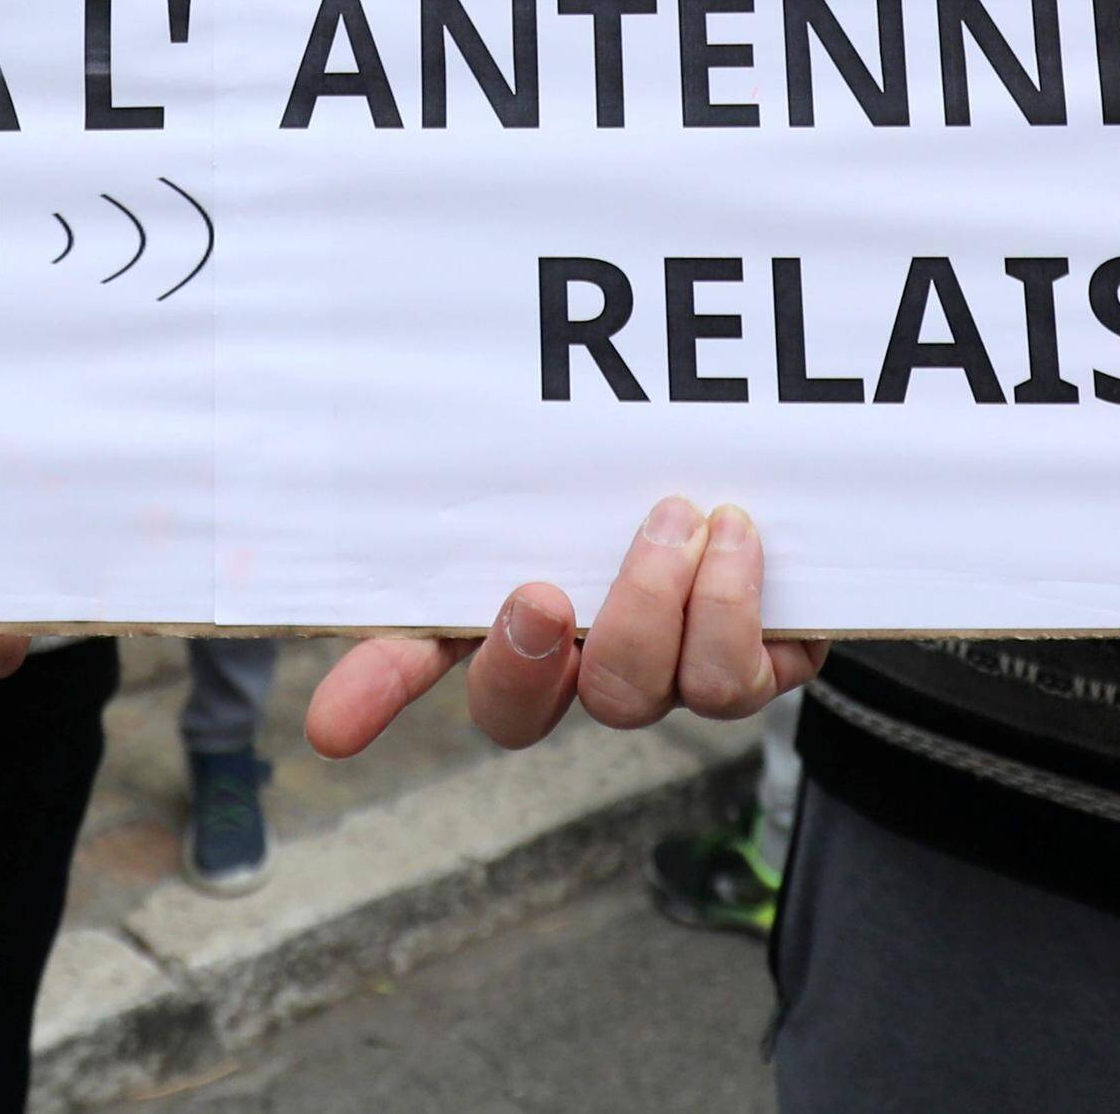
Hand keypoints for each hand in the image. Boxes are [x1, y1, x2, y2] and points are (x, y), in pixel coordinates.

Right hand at [300, 497, 818, 757]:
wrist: (790, 461)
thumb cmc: (654, 451)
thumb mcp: (568, 446)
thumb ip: (497, 446)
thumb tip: (383, 392)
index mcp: (510, 607)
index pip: (416, 660)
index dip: (373, 693)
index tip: (329, 727)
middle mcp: (580, 660)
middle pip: (520, 711)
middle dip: (527, 662)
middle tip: (542, 593)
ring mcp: (665, 674)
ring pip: (637, 695)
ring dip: (651, 605)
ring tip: (677, 516)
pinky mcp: (756, 666)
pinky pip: (734, 680)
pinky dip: (732, 604)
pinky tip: (735, 533)